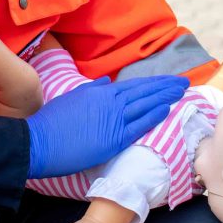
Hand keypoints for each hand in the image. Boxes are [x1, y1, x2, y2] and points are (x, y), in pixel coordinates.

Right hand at [25, 75, 186, 178]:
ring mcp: (113, 120)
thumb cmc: (52, 121)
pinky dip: (153, 115)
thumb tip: (106, 80)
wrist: (39, 141)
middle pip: (144, 92)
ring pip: (145, 105)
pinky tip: (166, 109)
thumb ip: (91, 89)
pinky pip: (138, 125)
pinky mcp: (112, 139)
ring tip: (181, 92)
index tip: (169, 80)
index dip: (154, 82)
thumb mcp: (72, 97)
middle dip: (165, 86)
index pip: (135, 85)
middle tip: (184, 82)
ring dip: (165, 97)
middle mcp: (110, 102)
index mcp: (101, 92)